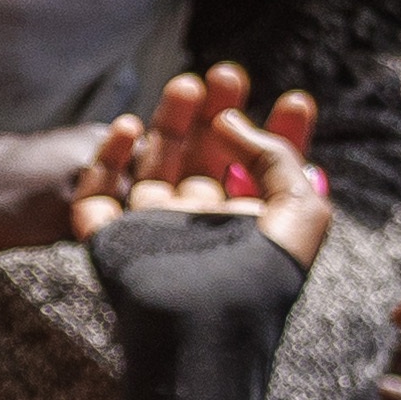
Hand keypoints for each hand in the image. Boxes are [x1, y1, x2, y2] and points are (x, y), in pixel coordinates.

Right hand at [71, 63, 322, 256]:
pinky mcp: (110, 239)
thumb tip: (229, 122)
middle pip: (207, 157)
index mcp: (247, 226)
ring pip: (155, 164)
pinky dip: (108, 158)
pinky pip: (98, 193)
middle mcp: (199, 225)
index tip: (296, 100)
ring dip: (170, 122)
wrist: (202, 326)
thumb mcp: (302, 210)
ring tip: (188, 84)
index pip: (263, 169)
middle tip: (228, 74)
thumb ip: (278, 157)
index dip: (280, 132)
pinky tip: (128, 126)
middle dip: (219, 114)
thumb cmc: (260, 276)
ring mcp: (152, 231)